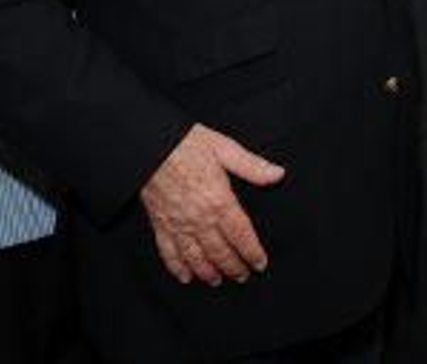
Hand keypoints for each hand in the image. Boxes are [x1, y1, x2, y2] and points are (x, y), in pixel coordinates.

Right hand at [140, 124, 284, 285]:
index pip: (241, 235)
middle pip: (220, 251)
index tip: (260, 264)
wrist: (149, 147)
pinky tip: (185, 277)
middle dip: (233, 267)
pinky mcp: (160, 224)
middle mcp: (200, 218)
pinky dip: (177, 267)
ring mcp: (178, 224)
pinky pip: (169, 252)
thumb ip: (252, 166)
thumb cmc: (187, 145)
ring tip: (218, 281)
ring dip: (208, 272)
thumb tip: (277, 174)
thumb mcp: (225, 148)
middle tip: (243, 277)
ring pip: (196, 257)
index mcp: (220, 201)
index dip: (252, 252)